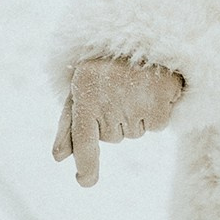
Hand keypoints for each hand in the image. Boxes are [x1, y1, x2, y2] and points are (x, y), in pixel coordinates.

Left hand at [53, 57, 184, 186]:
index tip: (85, 181)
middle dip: (115, 120)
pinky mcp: (161, 105)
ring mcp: (136, 103)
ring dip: (136, 116)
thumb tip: (59, 157)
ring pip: (134, 133)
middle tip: (120, 91)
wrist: (148, 39)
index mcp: (85, 93)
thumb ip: (70, 124)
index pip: (84, 138)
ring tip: (137, 87)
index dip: (86, 163)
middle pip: (112, 137)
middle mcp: (110, 99)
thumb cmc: (108, 70)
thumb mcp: (83, 89)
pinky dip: (155, 113)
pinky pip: (155, 127)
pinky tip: (153, 90)